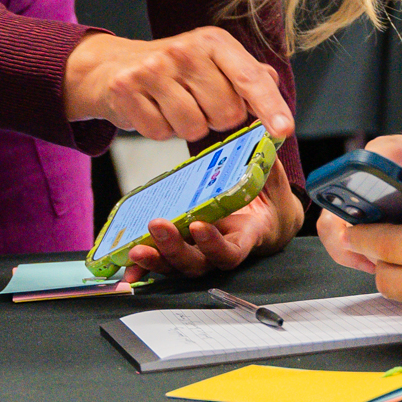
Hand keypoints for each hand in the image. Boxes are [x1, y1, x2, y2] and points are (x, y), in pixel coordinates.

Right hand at [63, 27, 293, 142]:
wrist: (111, 66)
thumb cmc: (172, 70)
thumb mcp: (212, 62)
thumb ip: (247, 76)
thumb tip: (272, 88)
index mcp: (213, 42)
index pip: (249, 78)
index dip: (270, 107)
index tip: (283, 130)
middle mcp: (184, 50)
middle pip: (225, 113)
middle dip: (216, 119)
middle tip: (197, 103)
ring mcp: (153, 68)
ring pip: (192, 127)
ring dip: (186, 127)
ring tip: (172, 106)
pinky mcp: (126, 88)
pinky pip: (159, 133)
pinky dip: (159, 129)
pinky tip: (152, 110)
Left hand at [128, 165, 302, 276]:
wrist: (267, 220)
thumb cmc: (269, 201)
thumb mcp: (272, 181)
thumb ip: (267, 163)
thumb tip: (268, 134)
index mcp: (245, 237)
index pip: (231, 251)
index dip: (214, 244)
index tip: (199, 225)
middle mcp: (220, 250)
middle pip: (198, 263)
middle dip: (175, 249)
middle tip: (157, 226)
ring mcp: (200, 252)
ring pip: (177, 266)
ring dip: (155, 260)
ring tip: (134, 250)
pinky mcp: (184, 248)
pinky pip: (163, 261)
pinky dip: (144, 267)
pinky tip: (128, 265)